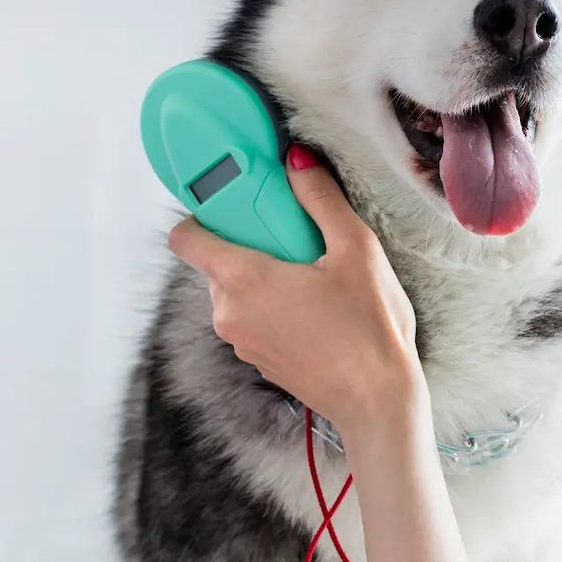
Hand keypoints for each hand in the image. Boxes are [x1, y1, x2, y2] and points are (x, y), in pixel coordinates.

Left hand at [168, 145, 427, 444]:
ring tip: (315, 277)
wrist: (376, 400)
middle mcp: (228, 312)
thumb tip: (296, 160)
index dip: (203, 215)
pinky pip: (252, 317)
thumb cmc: (368, 328)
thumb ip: (320, 199)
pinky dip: (273, 304)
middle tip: (298, 240)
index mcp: (241, 279)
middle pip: (217, 260)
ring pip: (236, 290)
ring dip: (264, 276)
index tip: (238, 206)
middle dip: (250, 243)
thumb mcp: (355, 250)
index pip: (185, 238)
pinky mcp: (258, 359)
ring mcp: (240, 341)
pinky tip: (317, 308)